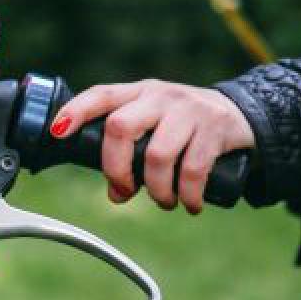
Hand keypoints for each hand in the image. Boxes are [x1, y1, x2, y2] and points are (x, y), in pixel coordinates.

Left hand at [50, 79, 255, 213]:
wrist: (242, 115)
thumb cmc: (186, 127)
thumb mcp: (155, 129)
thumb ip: (131, 157)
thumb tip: (116, 194)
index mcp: (139, 94)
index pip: (101, 95)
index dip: (76, 111)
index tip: (58, 131)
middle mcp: (160, 96)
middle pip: (120, 126)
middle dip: (115, 168)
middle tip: (125, 190)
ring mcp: (188, 109)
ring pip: (157, 155)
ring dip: (156, 190)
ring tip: (165, 201)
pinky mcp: (215, 127)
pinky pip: (193, 169)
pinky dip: (187, 196)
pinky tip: (189, 205)